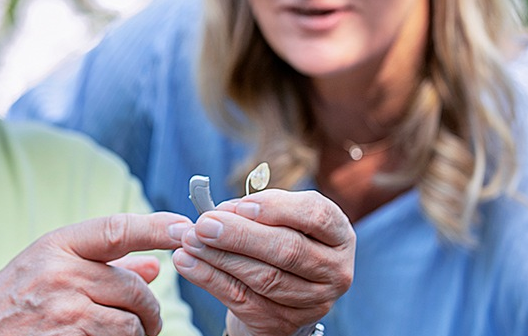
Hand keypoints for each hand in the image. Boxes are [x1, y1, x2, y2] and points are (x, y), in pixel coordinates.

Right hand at [0, 212, 190, 335]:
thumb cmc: (6, 304)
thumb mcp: (46, 271)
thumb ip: (100, 266)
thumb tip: (155, 267)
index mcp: (56, 245)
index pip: (117, 228)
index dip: (157, 227)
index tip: (186, 228)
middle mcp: (60, 273)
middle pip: (134, 287)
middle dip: (150, 310)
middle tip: (149, 323)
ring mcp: (62, 311)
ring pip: (130, 323)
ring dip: (136, 335)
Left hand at [171, 190, 353, 335]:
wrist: (281, 293)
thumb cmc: (279, 242)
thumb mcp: (280, 220)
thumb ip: (257, 211)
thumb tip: (219, 211)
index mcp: (338, 234)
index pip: (316, 215)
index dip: (277, 209)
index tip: (240, 205)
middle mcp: (335, 269)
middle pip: (288, 250)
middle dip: (241, 235)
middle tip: (205, 224)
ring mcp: (314, 301)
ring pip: (264, 277)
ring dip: (220, 257)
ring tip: (190, 240)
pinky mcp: (284, 322)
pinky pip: (243, 299)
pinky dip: (210, 279)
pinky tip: (188, 263)